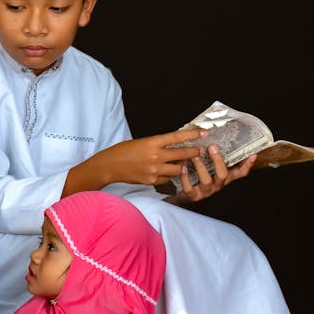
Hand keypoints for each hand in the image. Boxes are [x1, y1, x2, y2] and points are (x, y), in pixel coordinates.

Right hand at [75, 129, 206, 193]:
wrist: (109, 166)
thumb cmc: (123, 151)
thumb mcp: (142, 142)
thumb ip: (158, 144)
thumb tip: (174, 145)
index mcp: (152, 142)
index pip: (177, 137)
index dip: (193, 134)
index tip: (204, 132)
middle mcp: (155, 156)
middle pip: (183, 154)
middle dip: (194, 152)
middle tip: (200, 150)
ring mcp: (154, 169)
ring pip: (179, 169)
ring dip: (182, 165)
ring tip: (182, 163)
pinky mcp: (152, 180)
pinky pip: (167, 178)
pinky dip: (169, 175)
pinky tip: (165, 172)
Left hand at [172, 148, 255, 204]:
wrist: (186, 198)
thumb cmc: (199, 180)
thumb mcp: (211, 170)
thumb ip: (216, 159)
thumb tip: (217, 140)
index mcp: (224, 178)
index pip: (240, 173)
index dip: (247, 165)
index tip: (253, 155)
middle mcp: (217, 185)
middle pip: (223, 175)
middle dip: (218, 160)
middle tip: (212, 147)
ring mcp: (205, 191)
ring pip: (207, 180)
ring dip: (201, 167)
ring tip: (195, 156)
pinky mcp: (193, 196)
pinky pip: (189, 188)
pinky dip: (185, 177)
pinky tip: (182, 167)